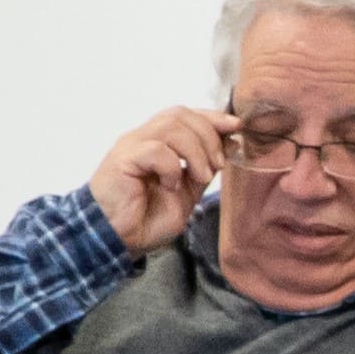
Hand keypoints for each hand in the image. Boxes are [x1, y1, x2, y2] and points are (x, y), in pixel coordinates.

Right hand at [91, 107, 233, 254]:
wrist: (118, 239)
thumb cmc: (146, 219)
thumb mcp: (187, 193)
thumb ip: (203, 169)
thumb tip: (228, 145)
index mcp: (158, 143)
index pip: (185, 115)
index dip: (212, 117)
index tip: (236, 126)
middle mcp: (143, 139)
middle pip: (180, 114)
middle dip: (209, 135)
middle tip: (219, 163)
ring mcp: (131, 146)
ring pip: (171, 127)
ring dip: (196, 152)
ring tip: (200, 177)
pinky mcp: (122, 159)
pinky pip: (156, 149)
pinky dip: (172, 167)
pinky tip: (169, 186)